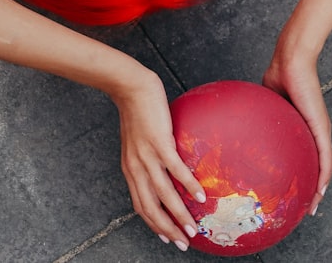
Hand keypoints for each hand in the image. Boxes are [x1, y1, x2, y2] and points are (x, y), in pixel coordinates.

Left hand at [113, 73, 205, 250]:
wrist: (130, 88)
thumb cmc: (137, 111)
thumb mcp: (138, 141)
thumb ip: (148, 156)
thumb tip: (167, 165)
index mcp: (131, 169)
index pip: (141, 205)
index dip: (154, 224)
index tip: (168, 237)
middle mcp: (136, 168)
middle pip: (151, 207)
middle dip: (167, 229)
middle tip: (183, 242)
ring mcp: (147, 157)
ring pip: (163, 194)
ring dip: (179, 215)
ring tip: (193, 228)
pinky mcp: (159, 144)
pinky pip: (176, 170)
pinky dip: (188, 185)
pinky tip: (200, 196)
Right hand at [262, 49, 331, 216]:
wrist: (290, 62)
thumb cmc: (278, 76)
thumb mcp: (265, 104)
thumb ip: (256, 118)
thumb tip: (235, 126)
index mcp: (301, 129)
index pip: (302, 158)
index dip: (298, 176)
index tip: (291, 194)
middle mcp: (314, 133)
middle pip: (317, 169)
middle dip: (311, 190)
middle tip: (303, 208)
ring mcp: (319, 131)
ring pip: (324, 169)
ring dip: (319, 189)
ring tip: (312, 207)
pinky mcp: (321, 129)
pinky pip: (325, 159)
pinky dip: (323, 176)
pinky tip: (319, 191)